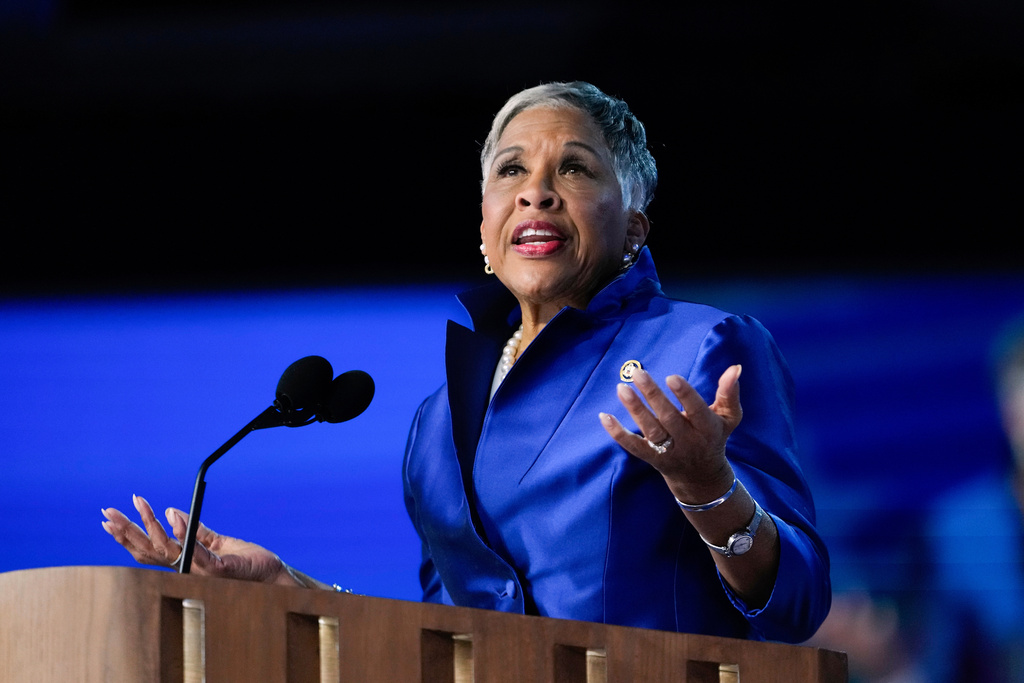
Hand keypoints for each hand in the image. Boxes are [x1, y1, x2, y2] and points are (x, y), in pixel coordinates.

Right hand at [101, 495, 286, 583]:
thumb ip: (196, 530)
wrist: (271, 574)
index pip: (150, 547)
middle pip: (149, 550)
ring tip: (138, 503)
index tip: (112, 515)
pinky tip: (173, 515)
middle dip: (126, 531)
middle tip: (106, 513)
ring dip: (150, 525)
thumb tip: (172, 511)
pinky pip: (198, 551)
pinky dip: (184, 532)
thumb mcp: (217, 541)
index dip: (130, 533)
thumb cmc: (245, 562)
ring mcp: (201, 570)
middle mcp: (188, 567)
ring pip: (167, 549)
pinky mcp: (220, 569)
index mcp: (184, 560)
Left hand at [600, 365, 742, 498]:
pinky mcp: (652, 458)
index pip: (697, 411)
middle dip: (653, 395)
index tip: (671, 376)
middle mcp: (688, 442)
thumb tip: (735, 367)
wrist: (701, 477)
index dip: (685, 395)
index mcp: (708, 429)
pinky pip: (633, 446)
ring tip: (622, 388)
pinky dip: (618, 433)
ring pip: (651, 431)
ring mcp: (669, 452)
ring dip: (635, 410)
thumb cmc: (714, 437)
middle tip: (638, 373)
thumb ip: (730, 393)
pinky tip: (604, 416)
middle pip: (669, 419)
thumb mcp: (729, 417)